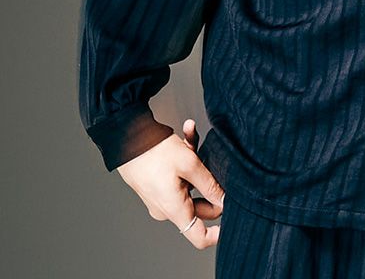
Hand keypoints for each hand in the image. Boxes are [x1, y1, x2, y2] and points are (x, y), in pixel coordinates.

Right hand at [116, 118, 224, 249]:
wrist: (125, 136)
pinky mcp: (158, 185)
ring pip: (190, 185)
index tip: (233, 216)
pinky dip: (185, 158)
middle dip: (209, 183)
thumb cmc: (154, 151)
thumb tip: (225, 201)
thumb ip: (210, 185)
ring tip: (192, 139)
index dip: (218, 232)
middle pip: (200, 206)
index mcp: (174, 209)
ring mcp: (162, 197)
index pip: (199, 236)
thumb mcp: (190, 164)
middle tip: (212, 162)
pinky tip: (187, 133)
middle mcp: (167, 208)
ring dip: (196, 164)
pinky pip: (179, 177)